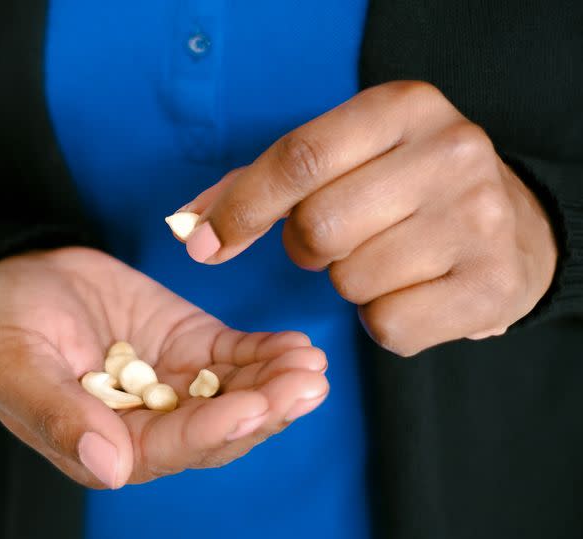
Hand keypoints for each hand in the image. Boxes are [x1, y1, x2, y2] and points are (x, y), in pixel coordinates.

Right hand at [0, 247, 327, 488]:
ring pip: (236, 395)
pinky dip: (266, 353)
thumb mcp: (17, 366)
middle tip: (306, 384)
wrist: (24, 275)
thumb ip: (58, 415)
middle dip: (264, 409)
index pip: (170, 448)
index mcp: (106, 445)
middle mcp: (150, 424)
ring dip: (276, 383)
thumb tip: (110, 468)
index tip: (253, 408)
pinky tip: (295, 344)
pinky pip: (235, 357)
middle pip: (218, 428)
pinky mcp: (192, 348)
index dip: (213, 431)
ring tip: (310, 363)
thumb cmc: (8, 324)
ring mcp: (176, 385)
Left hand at [178, 81, 557, 355]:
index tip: (206, 245)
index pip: (300, 158)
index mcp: (404, 107)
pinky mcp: (491, 284)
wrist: (512, 227)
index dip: (243, 208)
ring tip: (386, 259)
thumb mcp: (345, 159)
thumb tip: (188, 227)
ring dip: (347, 282)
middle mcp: (451, 152)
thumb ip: (261, 184)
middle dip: (307, 247)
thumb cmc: (403, 189)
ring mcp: (478, 219)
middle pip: (319, 227)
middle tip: (335, 240)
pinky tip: (412, 290)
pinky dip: (381, 321)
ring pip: (350, 281)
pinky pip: (387, 327)